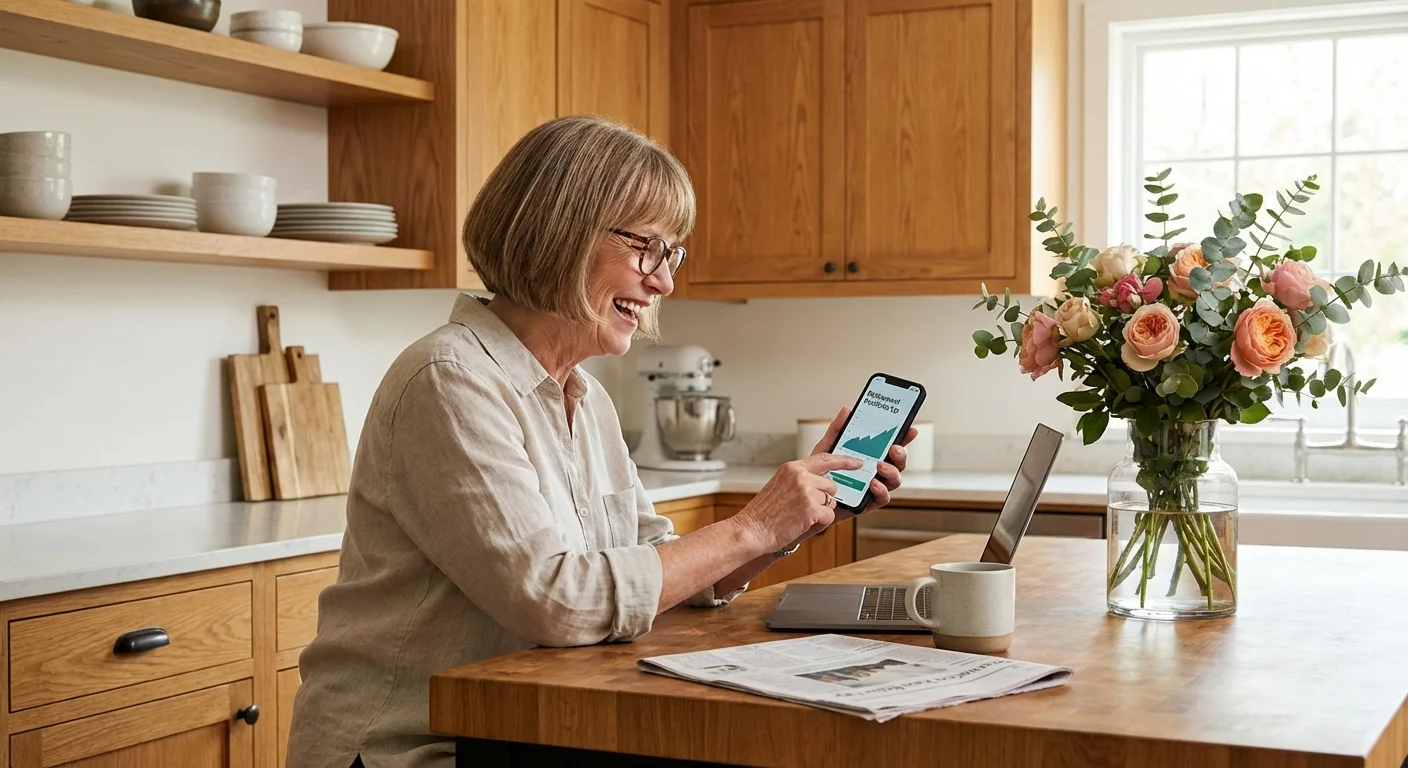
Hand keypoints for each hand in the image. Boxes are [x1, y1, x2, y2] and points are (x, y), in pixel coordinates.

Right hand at [733, 452, 862, 554]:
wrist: (750, 530)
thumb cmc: (763, 514)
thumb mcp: (779, 486)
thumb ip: (800, 480)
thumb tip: (823, 485)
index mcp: (792, 468)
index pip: (825, 458)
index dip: (844, 461)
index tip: (857, 462)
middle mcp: (800, 476)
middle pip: (831, 486)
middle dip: (824, 499)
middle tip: (804, 509)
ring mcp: (806, 491)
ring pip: (830, 502)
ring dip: (820, 512)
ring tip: (798, 516)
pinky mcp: (811, 508)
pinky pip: (829, 515)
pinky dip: (819, 523)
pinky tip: (801, 523)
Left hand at [810, 406, 917, 516]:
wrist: (808, 498)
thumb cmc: (820, 473)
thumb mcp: (826, 448)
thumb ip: (837, 429)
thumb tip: (847, 410)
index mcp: (870, 456)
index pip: (891, 445)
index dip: (904, 438)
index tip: (910, 429)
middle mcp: (877, 472)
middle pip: (898, 463)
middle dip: (901, 454)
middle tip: (894, 448)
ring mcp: (875, 487)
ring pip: (895, 480)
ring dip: (892, 472)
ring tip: (881, 466)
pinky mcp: (868, 503)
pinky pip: (882, 498)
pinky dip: (881, 491)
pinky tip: (874, 484)